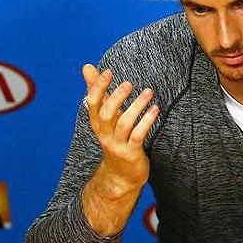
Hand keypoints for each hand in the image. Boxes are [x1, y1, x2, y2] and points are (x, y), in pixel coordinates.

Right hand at [82, 64, 158, 194]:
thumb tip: (86, 66)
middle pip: (106, 114)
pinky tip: (155, 109)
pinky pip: (138, 136)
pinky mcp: (132, 153)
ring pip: (124, 124)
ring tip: (148, 92)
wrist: (121, 175)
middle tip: (128, 83)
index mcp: (97, 123)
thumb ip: (98, 91)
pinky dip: (146, 121)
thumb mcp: (106, 116)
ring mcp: (118, 145)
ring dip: (137, 107)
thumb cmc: (115, 138)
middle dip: (116, 98)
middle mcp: (105, 134)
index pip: (92, 103)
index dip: (98, 88)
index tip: (108, 72)